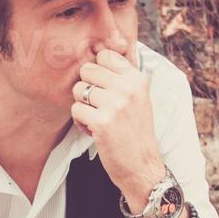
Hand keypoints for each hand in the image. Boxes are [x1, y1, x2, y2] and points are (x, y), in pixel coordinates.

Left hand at [70, 45, 162, 191]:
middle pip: (87, 70)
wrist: (142, 166)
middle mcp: (128, 88)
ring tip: (98, 119)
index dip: (97, 71)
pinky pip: (76, 110)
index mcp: (137, 79)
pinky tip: (95, 131)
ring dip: (83, 106)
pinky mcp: (102, 122)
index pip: (105, 55)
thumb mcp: (138, 98)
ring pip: (78, 90)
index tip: (103, 86)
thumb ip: (122, 76)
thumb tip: (100, 51)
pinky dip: (81, 122)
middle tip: (99, 106)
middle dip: (87, 88)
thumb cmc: (135, 132)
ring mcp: (115, 105)